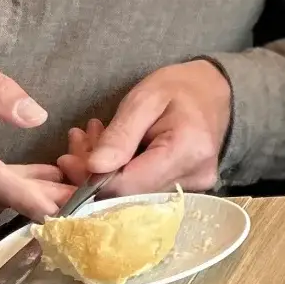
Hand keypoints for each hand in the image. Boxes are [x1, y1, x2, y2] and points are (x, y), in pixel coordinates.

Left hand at [63, 61, 230, 195]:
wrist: (215, 91)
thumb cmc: (180, 88)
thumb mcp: (144, 99)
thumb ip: (120, 135)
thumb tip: (93, 169)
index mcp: (187, 151)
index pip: (128, 186)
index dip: (91, 180)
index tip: (68, 159)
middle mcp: (195, 178)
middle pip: (128, 194)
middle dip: (93, 174)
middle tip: (76, 144)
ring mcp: (194, 189)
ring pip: (132, 195)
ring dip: (104, 173)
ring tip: (92, 140)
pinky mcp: (187, 191)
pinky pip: (143, 191)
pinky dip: (120, 174)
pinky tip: (111, 153)